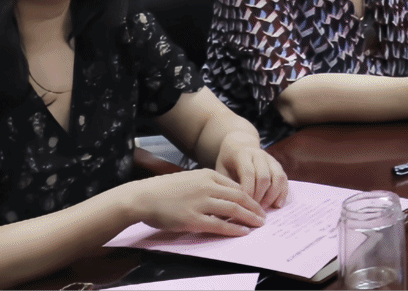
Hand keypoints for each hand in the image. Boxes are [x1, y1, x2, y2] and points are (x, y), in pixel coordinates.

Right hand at [128, 169, 266, 236]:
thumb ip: (208, 185)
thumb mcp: (191, 179)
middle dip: (255, 207)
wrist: (143, 196)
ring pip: (233, 210)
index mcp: (208, 175)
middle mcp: (208, 186)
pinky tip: (243, 232)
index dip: (250, 196)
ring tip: (259, 224)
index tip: (258, 204)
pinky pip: (218, 225)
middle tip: (264, 216)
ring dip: (249, 217)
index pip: (236, 186)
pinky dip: (233, 229)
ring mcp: (200, 202)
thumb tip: (224, 197)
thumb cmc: (165, 190)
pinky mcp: (192, 219)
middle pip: (240, 196)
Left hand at [212, 135, 288, 209]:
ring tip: (263, 209)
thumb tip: (225, 209)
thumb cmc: (227, 163)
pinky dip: (283, 193)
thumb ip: (225, 187)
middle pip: (264, 177)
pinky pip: (284, 179)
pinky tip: (277, 205)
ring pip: (278, 177)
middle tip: (252, 211)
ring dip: (272, 196)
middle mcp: (259, 154)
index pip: (248, 173)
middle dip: (259, 196)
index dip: (248, 191)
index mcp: (243, 154)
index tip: (243, 206)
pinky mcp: (278, 165)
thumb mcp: (220, 171)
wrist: (239, 145)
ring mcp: (271, 159)